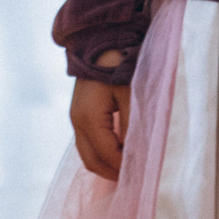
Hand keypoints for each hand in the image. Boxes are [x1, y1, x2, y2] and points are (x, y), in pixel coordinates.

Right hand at [70, 55, 131, 180]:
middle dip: (112, 173)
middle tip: (135, 180)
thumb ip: (132, 126)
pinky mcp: (80, 112)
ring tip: (129, 169)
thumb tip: (136, 155)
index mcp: (88, 119)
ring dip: (106, 163)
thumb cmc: (119, 64)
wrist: (100, 39)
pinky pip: (89, 141)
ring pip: (88, 153)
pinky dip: (103, 151)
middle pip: (91, 161)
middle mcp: (77, 121)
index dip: (124, 169)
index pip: (106, 156)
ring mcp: (76, 117)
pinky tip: (120, 151)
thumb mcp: (131, 95)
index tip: (142, 177)